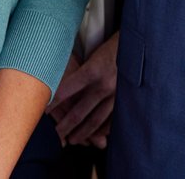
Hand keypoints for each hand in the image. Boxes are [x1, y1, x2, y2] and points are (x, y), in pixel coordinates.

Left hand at [49, 33, 117, 147]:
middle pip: (79, 112)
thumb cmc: (115, 45)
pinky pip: (112, 120)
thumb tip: (61, 84)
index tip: (42, 112)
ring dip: (83, 133)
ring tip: (73, 140)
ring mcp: (116, 95)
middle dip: (65, 126)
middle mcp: (104, 85)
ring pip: (96, 120)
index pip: (65, 91)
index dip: (52, 103)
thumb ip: (80, 70)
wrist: (142, 43)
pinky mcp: (126, 99)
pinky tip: (97, 135)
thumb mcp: (94, 53)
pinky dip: (103, 129)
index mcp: (93, 71)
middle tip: (55, 136)